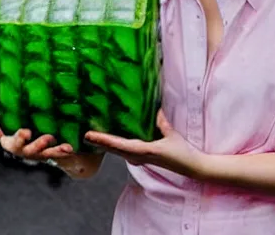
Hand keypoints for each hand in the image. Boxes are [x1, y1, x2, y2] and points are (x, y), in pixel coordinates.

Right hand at [0, 122, 103, 178]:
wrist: (36, 132)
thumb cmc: (19, 122)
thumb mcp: (10, 118)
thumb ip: (2, 114)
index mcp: (12, 141)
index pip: (11, 142)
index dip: (18, 138)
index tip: (26, 132)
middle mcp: (25, 149)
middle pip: (29, 151)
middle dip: (38, 145)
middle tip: (48, 138)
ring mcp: (39, 153)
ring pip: (47, 154)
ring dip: (56, 151)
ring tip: (66, 147)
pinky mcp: (52, 152)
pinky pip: (59, 154)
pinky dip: (65, 151)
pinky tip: (72, 147)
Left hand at [82, 109, 202, 178]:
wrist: (189, 166)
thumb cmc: (182, 152)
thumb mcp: (171, 134)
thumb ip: (161, 122)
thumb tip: (153, 108)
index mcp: (144, 151)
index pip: (119, 145)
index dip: (103, 140)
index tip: (89, 136)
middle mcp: (137, 157)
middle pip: (113, 150)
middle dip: (99, 142)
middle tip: (84, 134)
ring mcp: (138, 159)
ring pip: (117, 151)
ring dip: (105, 144)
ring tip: (92, 135)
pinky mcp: (140, 158)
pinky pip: (123, 151)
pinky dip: (114, 145)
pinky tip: (110, 139)